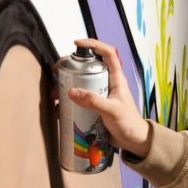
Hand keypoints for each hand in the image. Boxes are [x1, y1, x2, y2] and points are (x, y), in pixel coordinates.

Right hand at [64, 39, 151, 157]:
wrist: (133, 142)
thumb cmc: (129, 123)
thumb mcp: (112, 111)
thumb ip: (93, 101)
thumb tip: (71, 91)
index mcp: (115, 79)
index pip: (107, 53)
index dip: (93, 44)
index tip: (76, 44)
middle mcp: (106, 83)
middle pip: (87, 67)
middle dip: (70, 67)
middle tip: (56, 72)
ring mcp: (99, 94)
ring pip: (79, 83)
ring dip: (65, 86)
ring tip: (54, 94)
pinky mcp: (93, 106)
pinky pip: (78, 99)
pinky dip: (67, 102)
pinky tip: (58, 108)